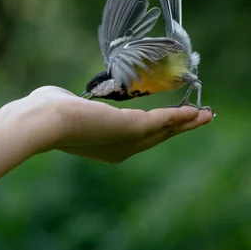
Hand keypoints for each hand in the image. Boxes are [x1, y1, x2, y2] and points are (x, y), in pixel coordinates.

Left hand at [22, 86, 212, 162]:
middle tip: (200, 118)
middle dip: (180, 127)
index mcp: (106, 145)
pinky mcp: (131, 129)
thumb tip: (67, 100)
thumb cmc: (47, 112)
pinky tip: (195, 112)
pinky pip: (161, 121)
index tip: (175, 118)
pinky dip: (179, 116)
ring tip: (205, 115)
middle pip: (158, 136)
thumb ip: (74, 107)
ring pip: (163, 130)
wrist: (45, 120)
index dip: (160, 127)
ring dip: (186, 122)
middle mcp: (119, 149)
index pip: (139, 136)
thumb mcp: (66, 109)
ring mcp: (126, 141)